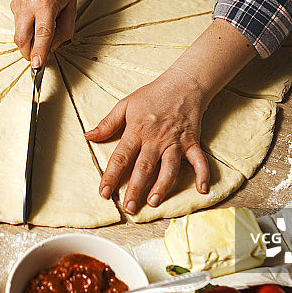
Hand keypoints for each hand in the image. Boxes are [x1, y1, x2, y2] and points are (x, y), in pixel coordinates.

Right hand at [10, 0, 77, 67]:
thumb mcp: (71, 10)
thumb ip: (63, 32)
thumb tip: (51, 49)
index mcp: (46, 4)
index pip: (42, 34)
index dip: (39, 52)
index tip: (37, 66)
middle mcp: (29, 3)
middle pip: (21, 38)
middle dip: (28, 53)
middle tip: (37, 59)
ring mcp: (18, 3)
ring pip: (18, 33)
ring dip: (28, 41)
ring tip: (42, 33)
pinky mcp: (13, 4)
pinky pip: (18, 24)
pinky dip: (27, 29)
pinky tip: (37, 19)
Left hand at [84, 67, 210, 215]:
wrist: (183, 84)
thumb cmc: (152, 95)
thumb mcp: (125, 104)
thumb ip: (107, 123)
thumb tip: (88, 136)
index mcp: (137, 131)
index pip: (121, 157)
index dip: (111, 176)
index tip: (104, 193)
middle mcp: (156, 139)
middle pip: (144, 167)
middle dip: (136, 189)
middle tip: (129, 208)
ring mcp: (175, 142)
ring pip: (169, 168)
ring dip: (162, 186)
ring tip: (153, 202)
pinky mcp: (192, 142)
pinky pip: (199, 161)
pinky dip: (203, 175)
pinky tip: (202, 190)